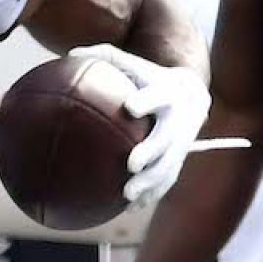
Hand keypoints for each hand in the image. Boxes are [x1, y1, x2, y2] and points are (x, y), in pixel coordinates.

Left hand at [74, 45, 209, 208]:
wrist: (193, 93)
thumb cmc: (149, 76)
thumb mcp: (133, 63)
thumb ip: (105, 56)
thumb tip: (70, 54)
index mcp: (166, 93)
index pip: (157, 96)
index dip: (147, 101)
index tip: (131, 108)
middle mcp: (178, 121)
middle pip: (166, 139)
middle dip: (151, 152)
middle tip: (131, 164)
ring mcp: (181, 143)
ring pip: (169, 166)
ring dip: (151, 183)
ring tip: (128, 195)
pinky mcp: (180, 159)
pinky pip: (168, 180)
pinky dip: (152, 194)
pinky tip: (131, 208)